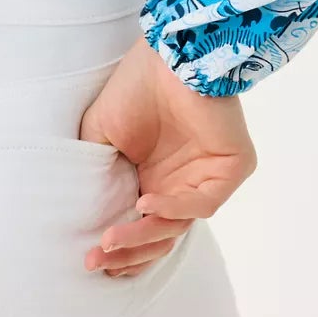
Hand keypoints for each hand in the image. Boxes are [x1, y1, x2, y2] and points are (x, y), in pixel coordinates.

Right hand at [77, 33, 256, 278]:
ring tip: (111, 238)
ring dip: (144, 236)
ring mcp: (206, 179)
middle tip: (97, 260)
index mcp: (153, 179)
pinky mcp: (231, 169)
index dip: (120, 250)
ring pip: (178, 227)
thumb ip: (97, 175)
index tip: (91, 261)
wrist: (167, 55)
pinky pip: (204, 204)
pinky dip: (175, 208)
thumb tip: (86, 216)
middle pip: (159, 236)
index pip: (141, 229)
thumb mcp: (100, 135)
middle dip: (127, 252)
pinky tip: (146, 203)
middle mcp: (180, 185)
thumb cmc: (133, 89)